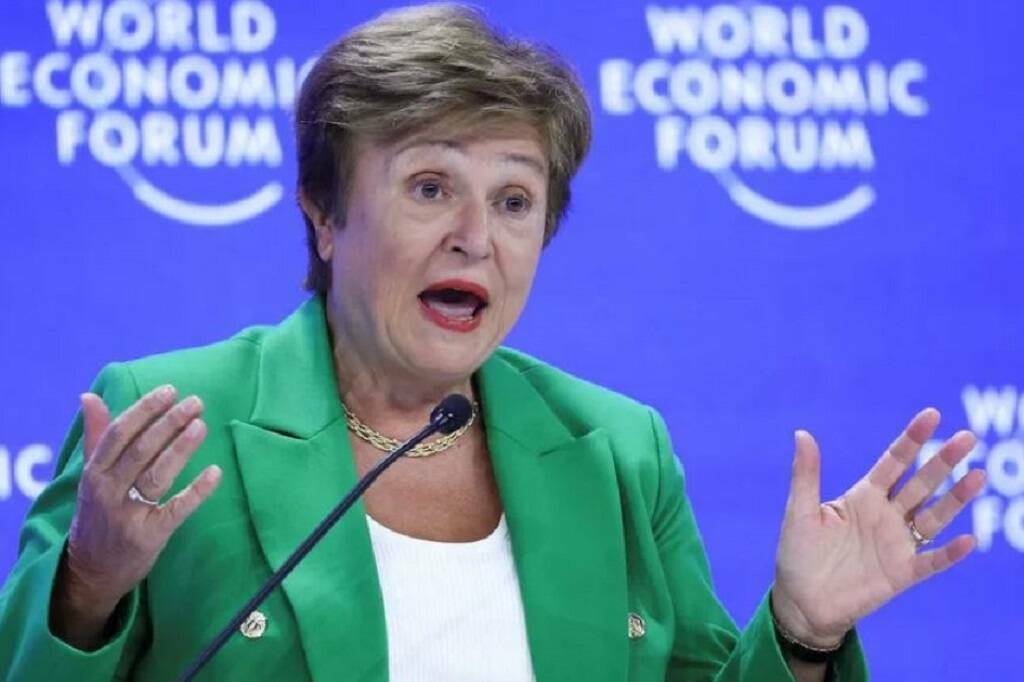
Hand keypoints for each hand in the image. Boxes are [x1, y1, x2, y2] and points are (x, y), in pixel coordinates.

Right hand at [52, 385, 221, 646]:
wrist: (91, 572)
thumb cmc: (97, 515)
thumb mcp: (91, 477)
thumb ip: (96, 436)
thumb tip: (89, 395)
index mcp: (93, 474)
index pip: (118, 434)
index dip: (144, 410)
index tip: (169, 390)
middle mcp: (107, 493)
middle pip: (140, 451)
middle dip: (168, 423)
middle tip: (196, 402)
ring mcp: (128, 516)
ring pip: (157, 476)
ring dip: (180, 448)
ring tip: (201, 425)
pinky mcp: (150, 536)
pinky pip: (177, 509)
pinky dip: (197, 491)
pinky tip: (216, 473)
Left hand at [771, 408, 984, 647]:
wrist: (801, 602)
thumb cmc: (798, 554)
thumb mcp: (798, 511)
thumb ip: (805, 474)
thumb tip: (801, 433)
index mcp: (862, 497)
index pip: (893, 462)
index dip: (912, 439)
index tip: (932, 415)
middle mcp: (885, 516)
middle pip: (921, 484)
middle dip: (943, 461)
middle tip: (968, 437)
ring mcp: (897, 544)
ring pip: (933, 517)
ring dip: (956, 499)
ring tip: (978, 475)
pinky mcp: (902, 573)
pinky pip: (932, 561)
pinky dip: (950, 553)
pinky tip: (969, 540)